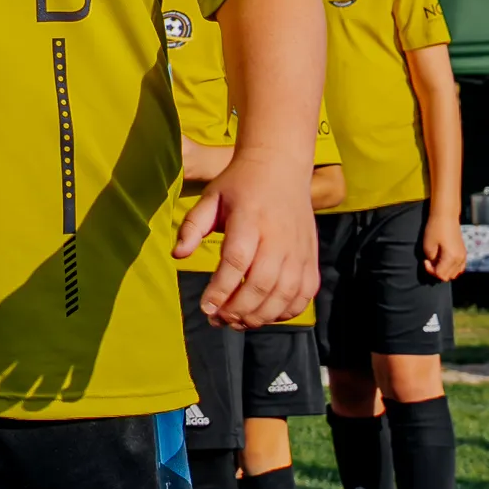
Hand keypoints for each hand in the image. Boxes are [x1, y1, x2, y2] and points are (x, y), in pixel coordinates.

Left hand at [180, 152, 319, 329]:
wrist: (281, 167)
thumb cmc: (240, 185)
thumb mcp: (210, 197)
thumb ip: (192, 226)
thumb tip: (177, 255)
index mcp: (250, 218)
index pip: (236, 261)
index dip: (221, 289)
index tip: (206, 307)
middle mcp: (278, 236)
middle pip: (262, 283)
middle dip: (238, 309)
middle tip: (217, 318)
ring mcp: (299, 249)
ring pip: (285, 294)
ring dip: (260, 315)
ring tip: (236, 321)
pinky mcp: (311, 257)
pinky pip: (304, 294)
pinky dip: (286, 312)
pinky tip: (264, 314)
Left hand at [422, 211, 467, 281]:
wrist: (446, 216)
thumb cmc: (435, 229)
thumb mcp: (428, 246)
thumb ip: (431, 260)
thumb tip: (434, 266)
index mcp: (451, 258)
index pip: (440, 275)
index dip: (430, 270)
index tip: (425, 260)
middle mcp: (460, 259)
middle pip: (448, 277)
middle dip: (437, 272)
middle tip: (430, 261)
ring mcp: (463, 257)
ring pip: (454, 274)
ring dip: (444, 271)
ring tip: (436, 261)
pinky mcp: (463, 253)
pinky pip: (459, 268)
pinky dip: (451, 268)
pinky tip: (444, 261)